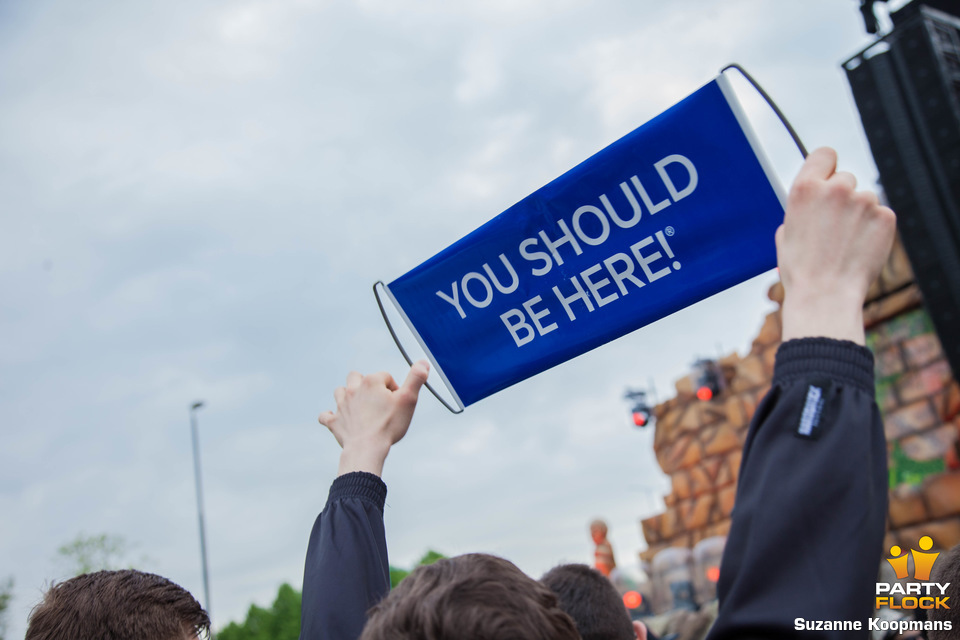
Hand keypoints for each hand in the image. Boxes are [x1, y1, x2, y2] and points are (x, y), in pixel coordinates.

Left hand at [319, 361, 429, 476]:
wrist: (367, 448)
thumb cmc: (389, 425)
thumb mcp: (408, 400)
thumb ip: (416, 378)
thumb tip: (423, 362)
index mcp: (372, 382)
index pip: (385, 376)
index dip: (394, 389)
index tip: (397, 403)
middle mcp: (353, 389)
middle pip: (357, 377)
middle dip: (366, 385)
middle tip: (377, 401)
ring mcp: (341, 405)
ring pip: (340, 391)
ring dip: (348, 396)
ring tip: (359, 407)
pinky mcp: (334, 421)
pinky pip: (326, 415)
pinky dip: (330, 416)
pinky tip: (337, 418)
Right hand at [776, 147, 895, 343]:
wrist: (825, 295)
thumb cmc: (801, 269)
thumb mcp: (787, 232)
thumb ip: (803, 208)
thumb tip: (814, 203)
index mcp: (804, 189)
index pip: (825, 154)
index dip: (826, 167)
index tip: (828, 179)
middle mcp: (835, 189)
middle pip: (846, 178)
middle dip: (842, 197)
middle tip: (834, 226)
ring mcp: (863, 201)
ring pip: (865, 198)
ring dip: (859, 215)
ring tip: (846, 243)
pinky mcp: (885, 217)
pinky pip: (881, 215)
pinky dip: (874, 229)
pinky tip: (860, 248)